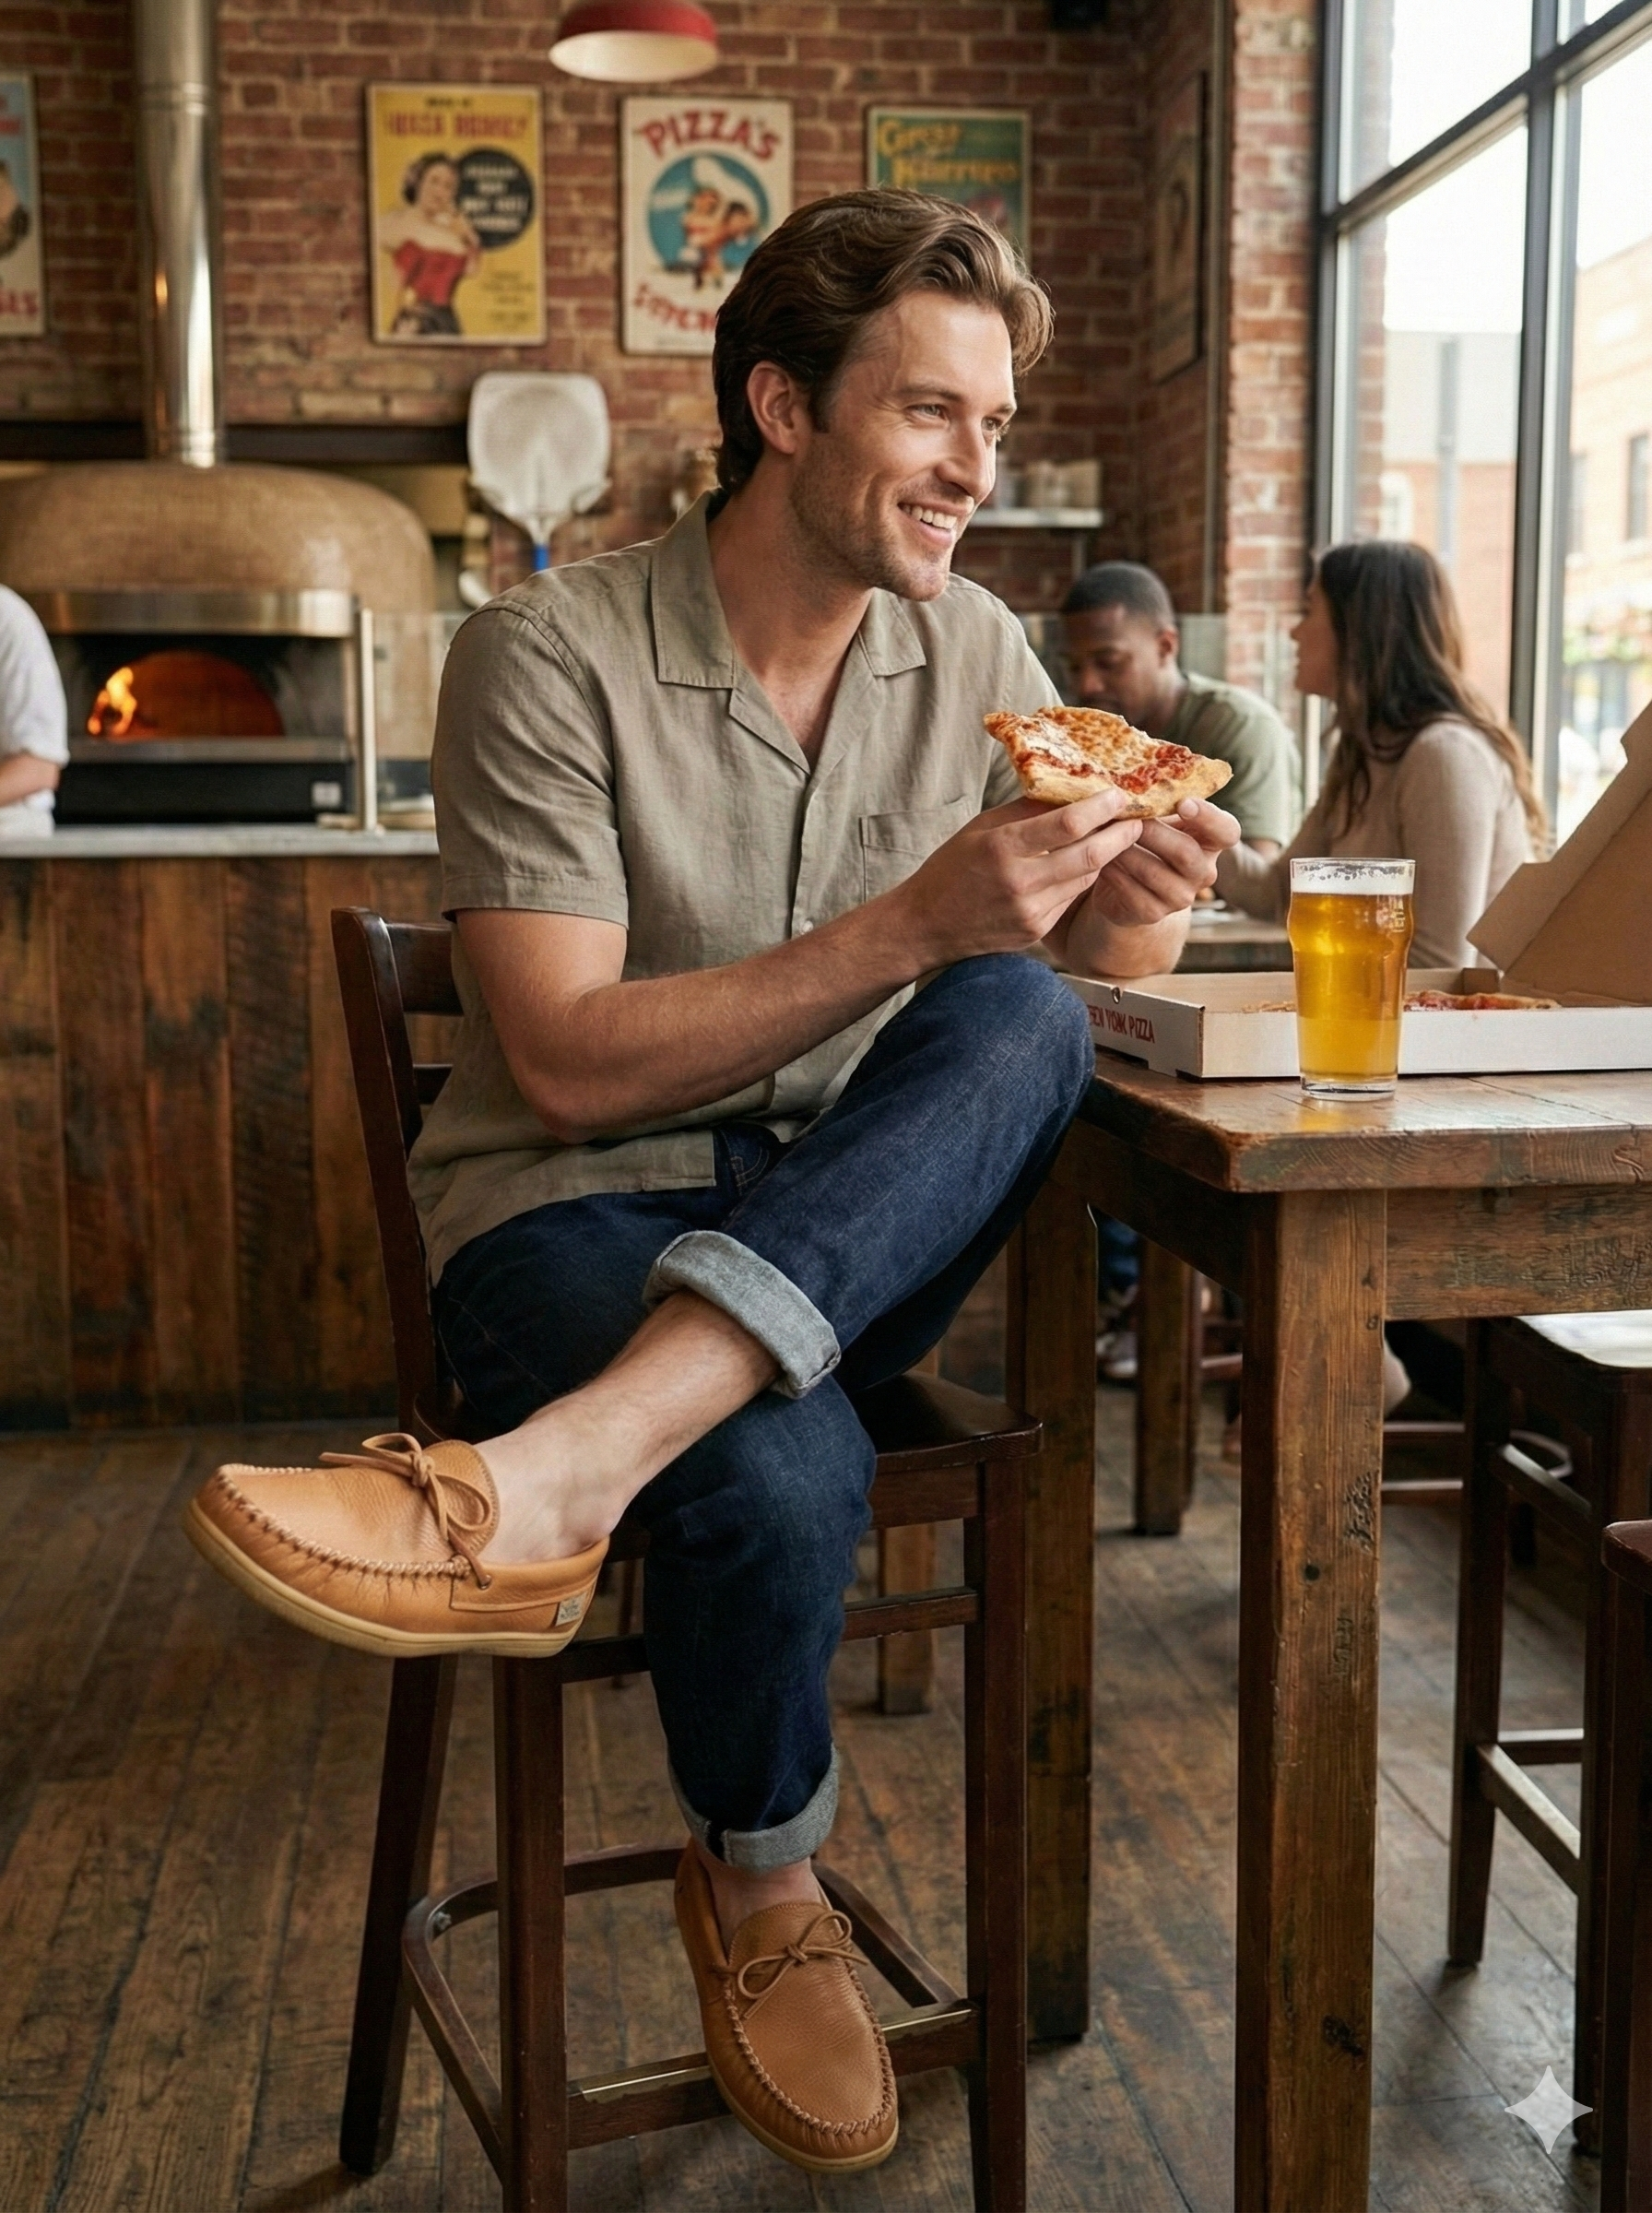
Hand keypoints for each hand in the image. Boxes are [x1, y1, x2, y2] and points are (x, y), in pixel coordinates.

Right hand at [891, 791, 1143, 966]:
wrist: (926, 926)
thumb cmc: (950, 869)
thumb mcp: (980, 829)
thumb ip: (1025, 811)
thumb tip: (1068, 790)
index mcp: (1002, 848)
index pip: (1067, 824)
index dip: (1101, 808)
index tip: (1119, 795)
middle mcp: (1019, 882)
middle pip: (1089, 855)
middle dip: (1120, 835)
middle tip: (1138, 818)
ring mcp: (1030, 911)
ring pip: (1086, 878)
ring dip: (1106, 856)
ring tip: (1120, 836)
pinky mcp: (1036, 931)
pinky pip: (1071, 898)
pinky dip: (1084, 878)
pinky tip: (1088, 863)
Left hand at [1082, 797, 1239, 926]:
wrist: (1126, 886)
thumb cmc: (1146, 840)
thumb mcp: (1159, 818)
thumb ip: (1160, 801)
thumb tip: (1132, 778)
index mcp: (1212, 842)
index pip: (1227, 831)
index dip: (1208, 817)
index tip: (1183, 803)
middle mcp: (1204, 872)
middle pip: (1186, 853)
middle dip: (1153, 833)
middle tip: (1125, 816)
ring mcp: (1181, 897)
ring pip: (1154, 872)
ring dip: (1125, 850)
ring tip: (1103, 834)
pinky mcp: (1154, 913)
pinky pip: (1132, 892)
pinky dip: (1113, 872)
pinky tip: (1098, 859)